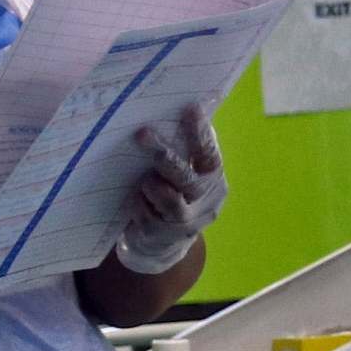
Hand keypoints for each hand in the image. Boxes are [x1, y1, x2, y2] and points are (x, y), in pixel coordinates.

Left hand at [116, 105, 226, 274]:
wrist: (162, 243)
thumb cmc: (173, 194)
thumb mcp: (184, 175)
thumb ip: (185, 151)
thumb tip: (178, 108)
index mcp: (214, 179)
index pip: (209, 154)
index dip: (200, 132)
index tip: (190, 107)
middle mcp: (207, 201)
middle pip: (185, 176)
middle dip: (163, 154)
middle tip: (142, 134)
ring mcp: (186, 222)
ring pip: (166, 196)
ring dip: (149, 184)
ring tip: (143, 182)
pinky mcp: (163, 234)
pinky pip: (145, 212)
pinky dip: (137, 202)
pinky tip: (136, 201)